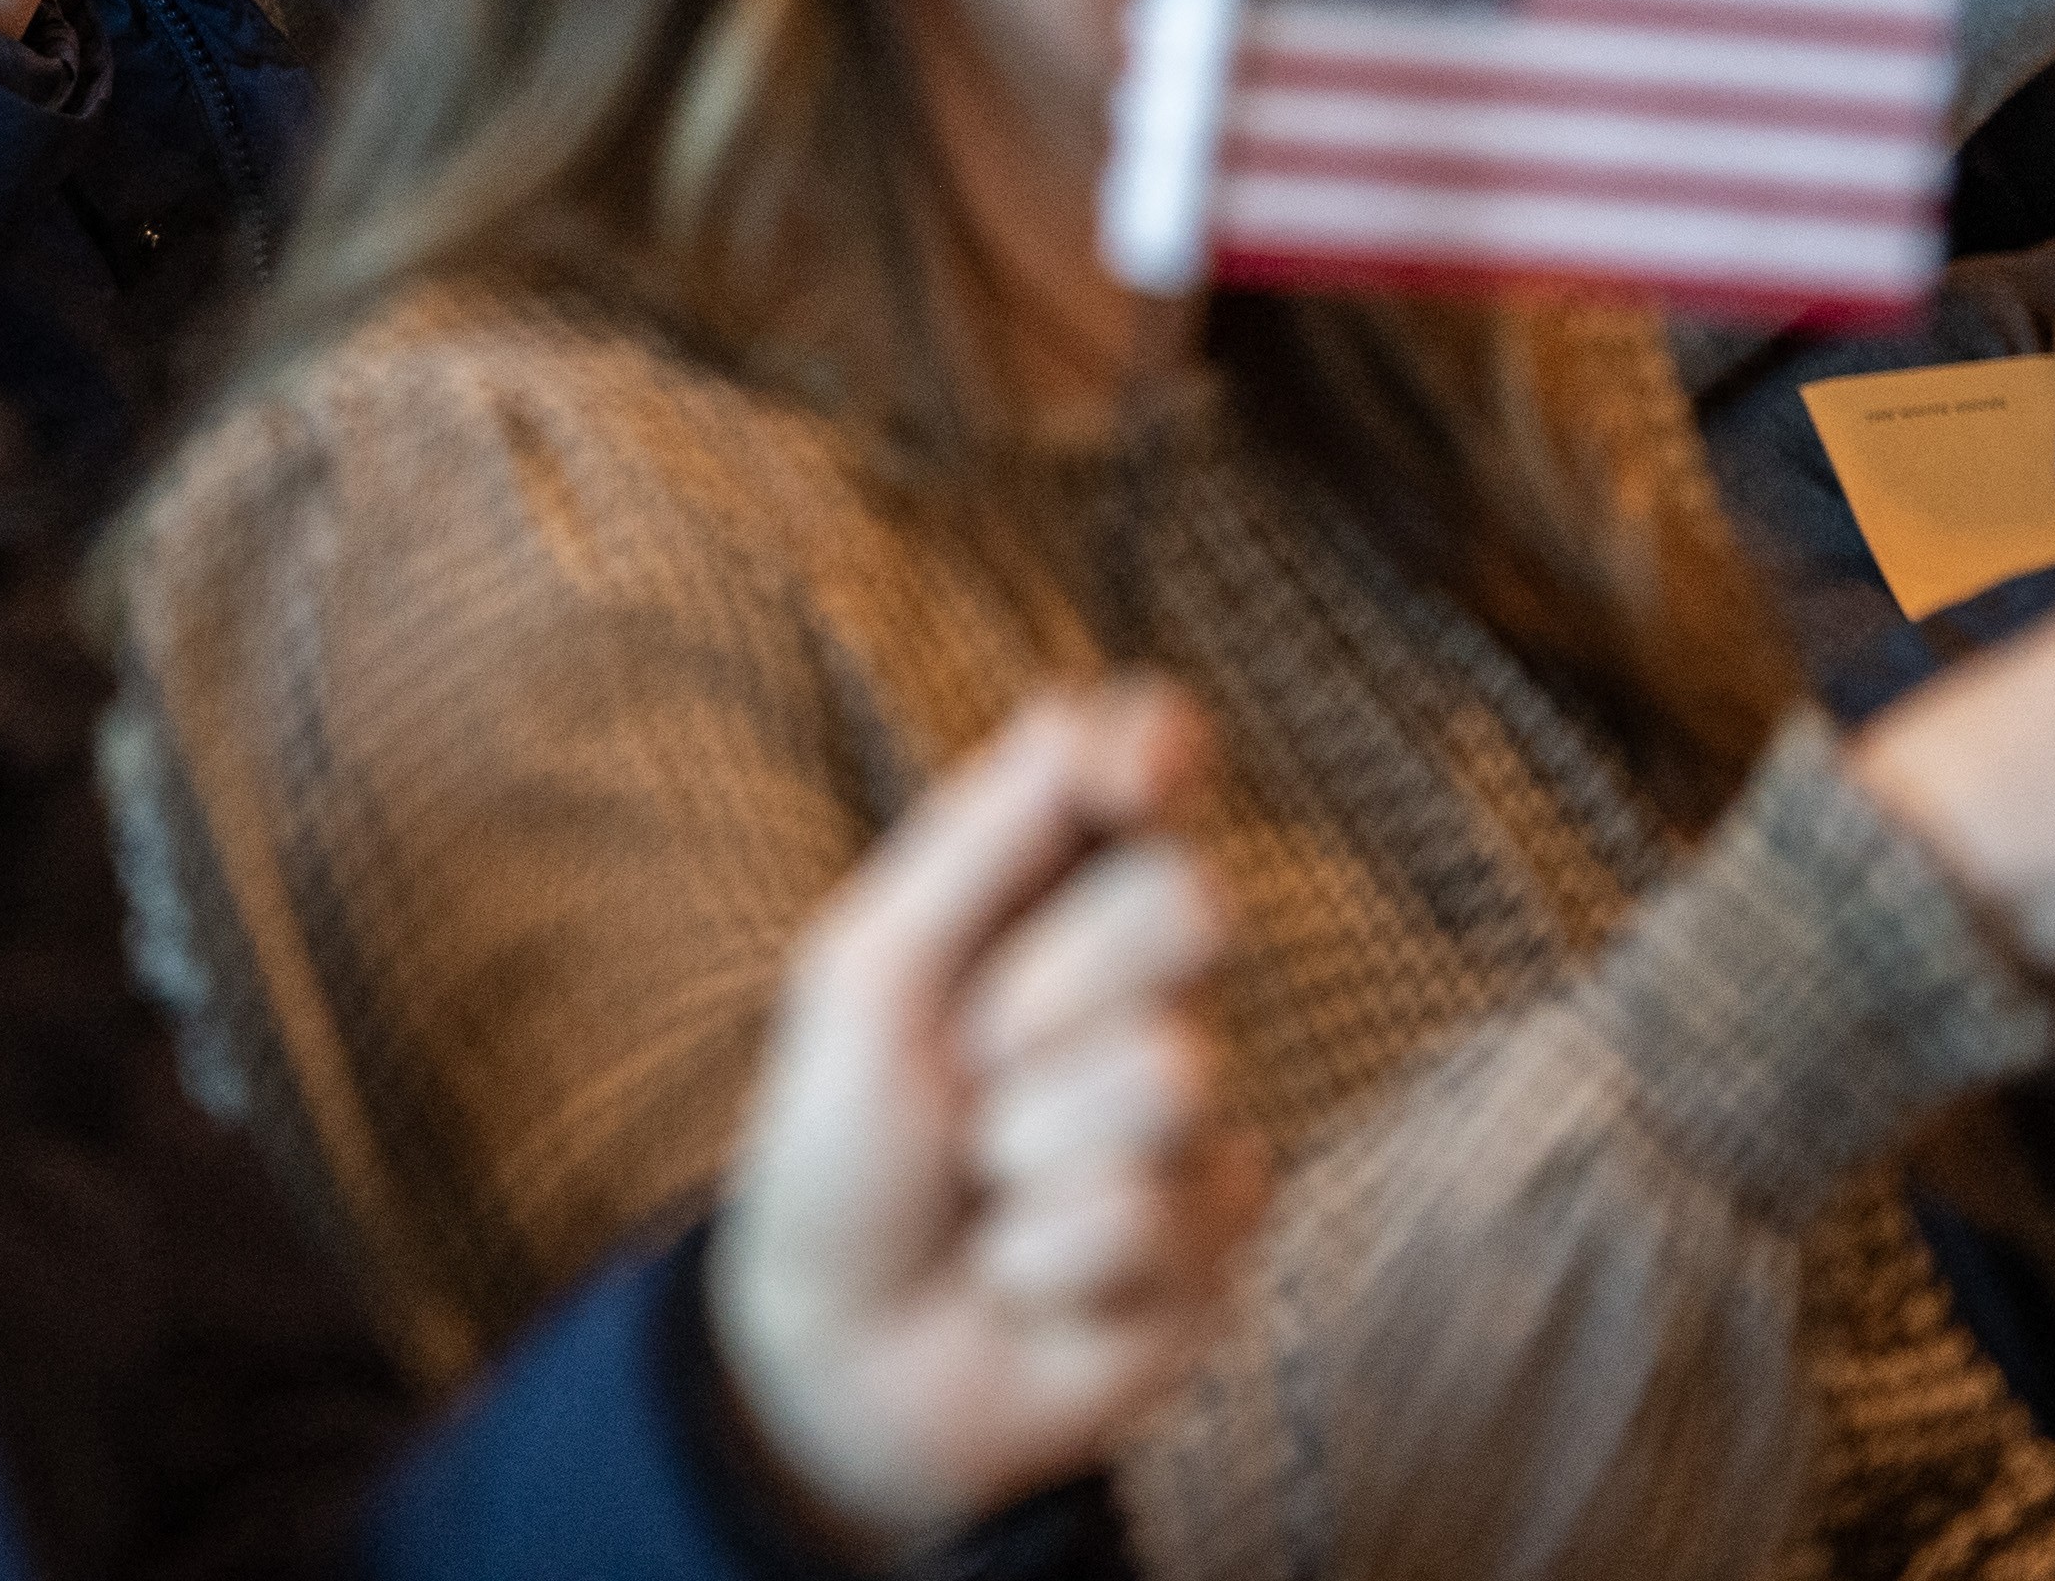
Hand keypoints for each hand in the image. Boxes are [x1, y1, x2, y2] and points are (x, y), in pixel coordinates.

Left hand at [719, 683, 1261, 1552]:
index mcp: (1049, 894)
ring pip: (1173, 1074)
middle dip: (1043, 993)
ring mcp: (1193, 1112)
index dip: (1157, 753)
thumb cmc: (838, 1143)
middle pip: (1193, 904)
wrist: (836, 1347)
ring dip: (1028, 1143)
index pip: (1146, 775)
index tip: (1132, 771)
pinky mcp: (1218, 1238)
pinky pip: (1153, 1213)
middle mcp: (1143, 984)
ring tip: (981, 1182)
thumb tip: (1086, 707)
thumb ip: (980, 845)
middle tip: (963, 1066)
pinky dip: (1046, 1251)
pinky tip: (1020, 1273)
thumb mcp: (872, 976)